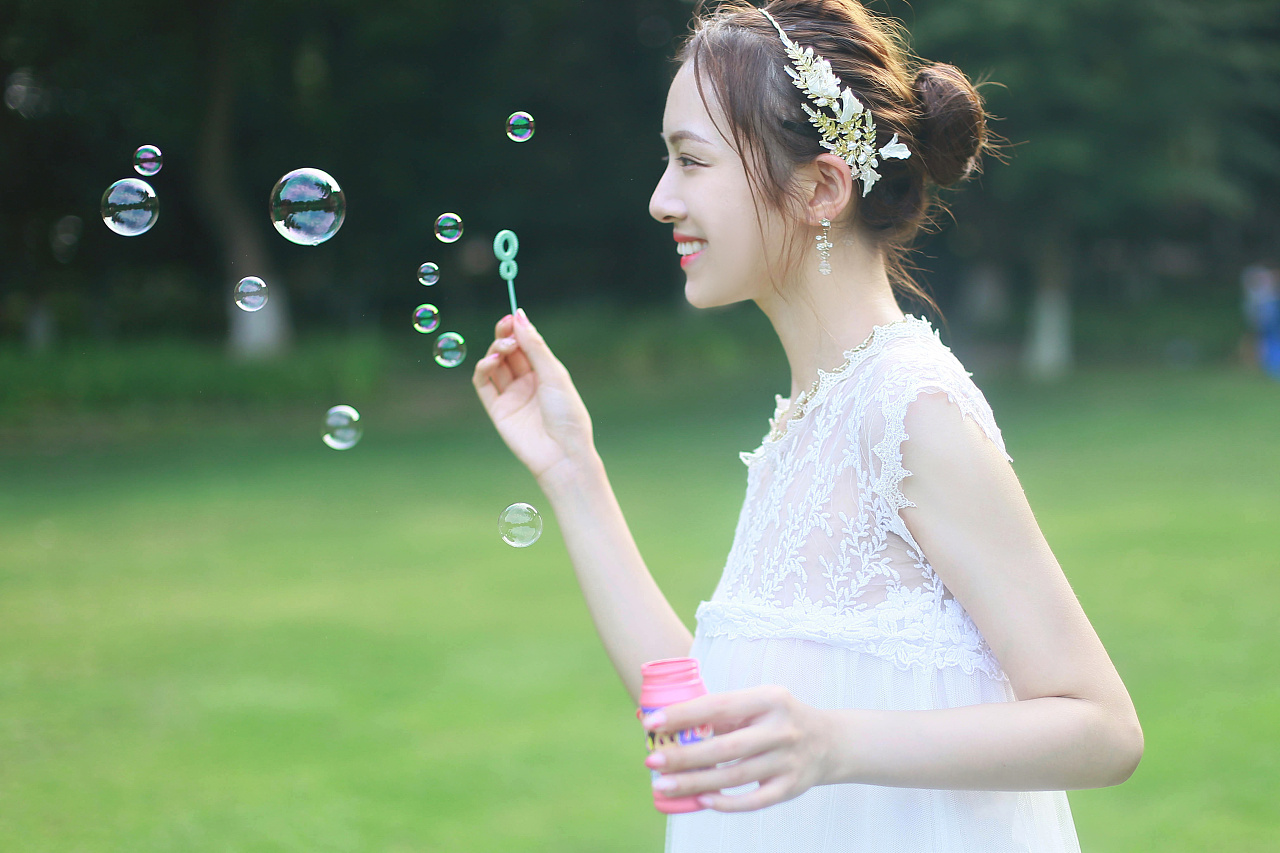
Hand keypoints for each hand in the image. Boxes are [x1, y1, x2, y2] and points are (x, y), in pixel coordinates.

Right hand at [472, 309, 595, 483]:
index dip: (518, 329)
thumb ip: (535, 346)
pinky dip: (483, 369)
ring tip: (503, 347)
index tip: (512, 316)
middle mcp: (527, 382)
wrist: (562, 453)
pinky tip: (491, 361)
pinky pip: (484, 384)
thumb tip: (519, 316)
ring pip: (495, 364)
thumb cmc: (566, 414)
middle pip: (508, 351)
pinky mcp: (497, 409)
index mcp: (545, 373)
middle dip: (505, 335)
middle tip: (505, 326)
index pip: (526, 344)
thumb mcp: (554, 375)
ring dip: (495, 350)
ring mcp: (511, 395)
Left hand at [642, 685, 835, 811]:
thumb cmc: (779, 719)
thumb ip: (724, 714)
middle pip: (724, 747)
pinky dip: (727, 802)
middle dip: (684, 756)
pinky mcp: (791, 787)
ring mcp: (788, 760)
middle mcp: (780, 729)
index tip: (652, 723)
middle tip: (652, 760)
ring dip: (695, 783)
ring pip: (734, 777)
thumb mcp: (759, 704)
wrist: (830, 742)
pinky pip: (754, 800)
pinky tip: (701, 800)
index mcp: (769, 698)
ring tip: (663, 785)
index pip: (719, 706)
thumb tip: (673, 726)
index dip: (683, 715)